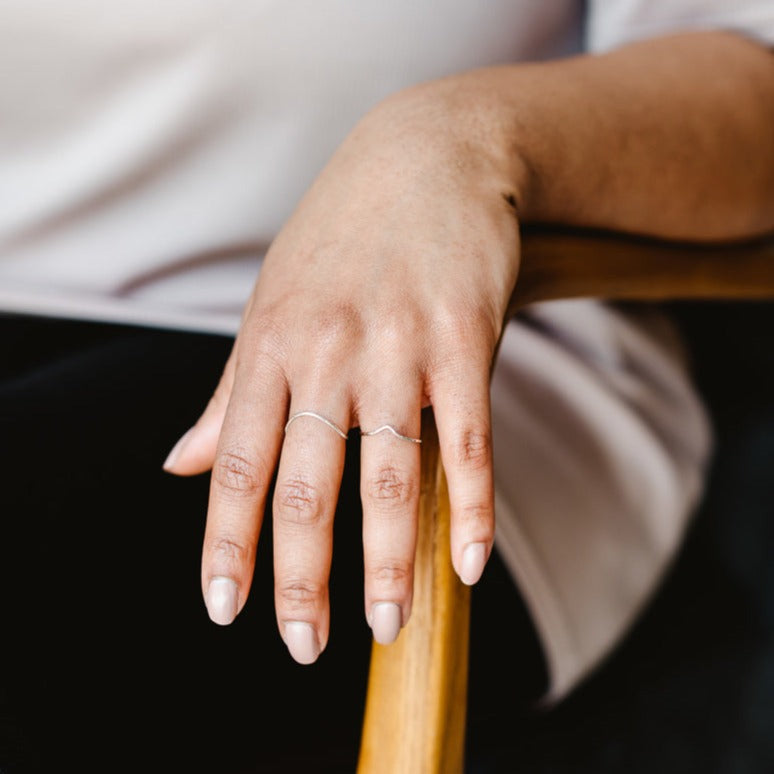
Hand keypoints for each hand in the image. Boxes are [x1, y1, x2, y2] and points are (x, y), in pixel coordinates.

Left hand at [163, 84, 521, 662]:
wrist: (428, 154)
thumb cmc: (344, 236)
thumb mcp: (271, 304)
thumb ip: (231, 392)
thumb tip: (179, 464)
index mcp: (270, 346)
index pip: (235, 463)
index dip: (226, 542)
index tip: (226, 609)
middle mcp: (326, 352)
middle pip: (307, 484)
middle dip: (302, 575)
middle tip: (304, 645)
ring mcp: (398, 345)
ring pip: (387, 472)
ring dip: (387, 558)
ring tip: (388, 624)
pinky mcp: (464, 339)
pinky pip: (469, 437)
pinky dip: (472, 504)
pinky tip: (470, 562)